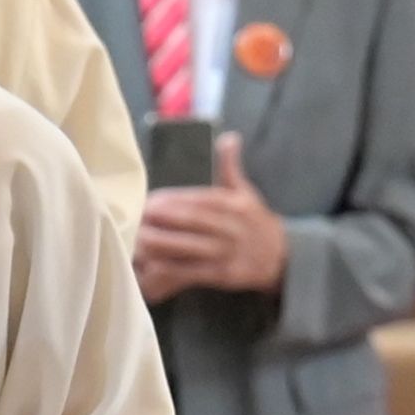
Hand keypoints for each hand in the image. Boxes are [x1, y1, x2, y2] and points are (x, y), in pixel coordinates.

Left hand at [135, 177, 291, 298]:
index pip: (197, 199)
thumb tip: (229, 137)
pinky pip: (189, 273)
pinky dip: (167, 272)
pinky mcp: (221, 276)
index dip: (170, 200)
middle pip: (190, 222)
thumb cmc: (254, 221)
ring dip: (158, 246)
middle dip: (158, 220)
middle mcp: (231, 228)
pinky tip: (148, 268)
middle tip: (133, 218)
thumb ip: (230, 167)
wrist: (282, 258)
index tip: (147, 201)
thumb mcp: (245, 192)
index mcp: (233, 205)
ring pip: (187, 248)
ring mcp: (226, 254)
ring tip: (133, 241)